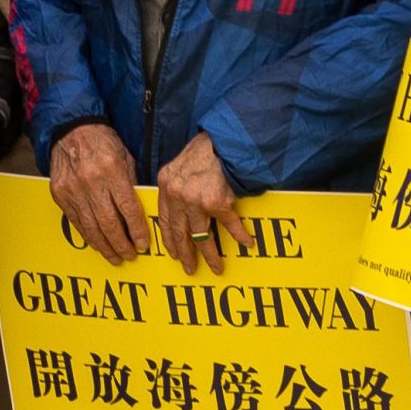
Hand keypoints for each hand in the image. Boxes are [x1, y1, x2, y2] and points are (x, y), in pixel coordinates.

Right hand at [48, 121, 149, 262]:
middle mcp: (91, 182)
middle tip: (130, 255)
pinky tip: (98, 244)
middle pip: (109, 223)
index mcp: (112, 170)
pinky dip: (88, 236)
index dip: (136, 230)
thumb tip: (140, 215)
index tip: (143, 244)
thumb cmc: (103, 142)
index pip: (128, 208)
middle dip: (121, 244)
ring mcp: (73, 190)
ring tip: (115, 257)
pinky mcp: (60, 195)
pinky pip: (76, 222)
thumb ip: (131, 185)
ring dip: (105, 246)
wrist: (72, 130)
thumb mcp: (125, 157)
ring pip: (91, 227)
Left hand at [152, 133, 240, 272]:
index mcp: (167, 186)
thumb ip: (176, 185)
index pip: (164, 220)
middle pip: (180, 233)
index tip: (172, 253)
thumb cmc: (205, 149)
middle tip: (189, 268)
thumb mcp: (180, 165)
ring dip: (210, 254)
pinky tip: (246, 243)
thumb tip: (179, 206)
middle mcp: (179, 196)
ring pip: (202, 236)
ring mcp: (197, 201)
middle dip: (185, 254)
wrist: (223, 141)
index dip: (169, 239)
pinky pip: (230, 224)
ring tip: (216, 267)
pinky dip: (240, 234)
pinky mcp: (218, 203)